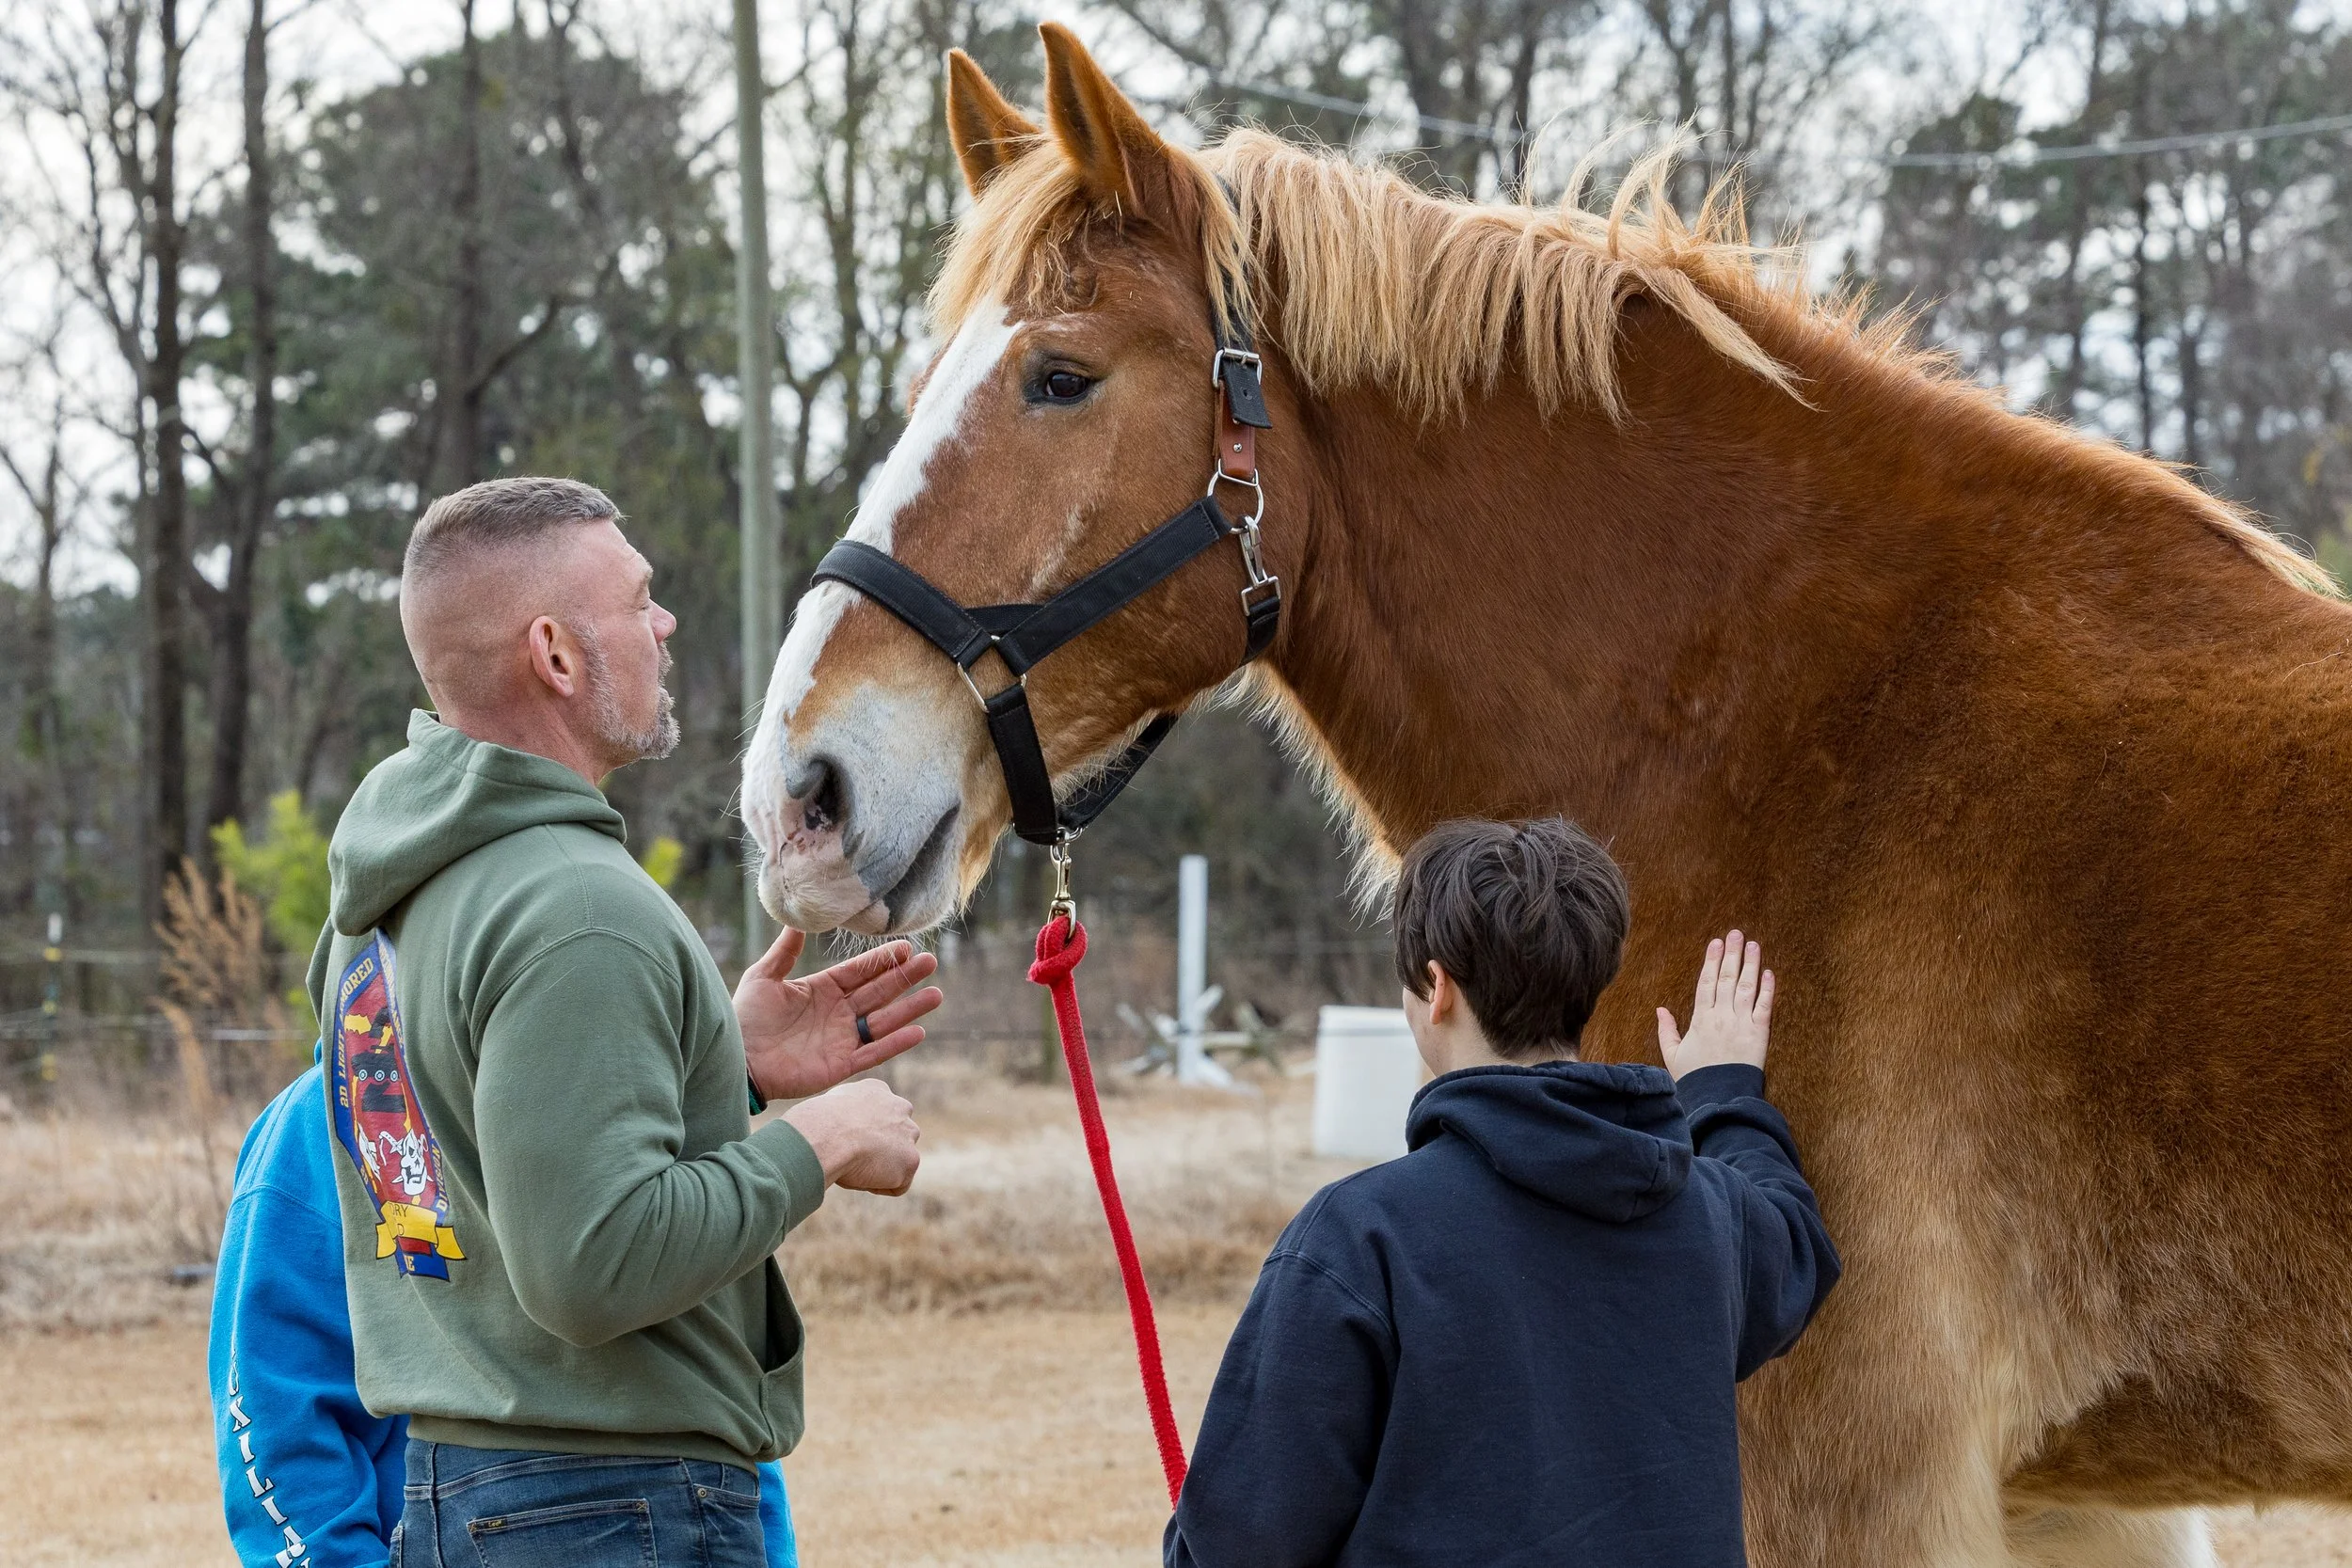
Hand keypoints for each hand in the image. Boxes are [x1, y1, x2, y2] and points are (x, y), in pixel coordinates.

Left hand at [737, 928, 942, 1101]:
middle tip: (931, 962)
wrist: (735, 1059)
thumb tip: (796, 920)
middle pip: (878, 993)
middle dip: (904, 978)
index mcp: (821, 991)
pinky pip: (873, 1053)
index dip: (881, 960)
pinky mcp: (840, 1066)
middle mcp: (837, 1014)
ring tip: (936, 995)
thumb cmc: (744, 1018)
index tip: (905, 946)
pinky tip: (918, 1032)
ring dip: (909, 1009)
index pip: (859, 972)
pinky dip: (895, 1044)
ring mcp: (841, 1040)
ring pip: (883, 1022)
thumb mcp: (763, 978)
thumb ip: (784, 952)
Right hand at [783, 1078, 920, 1194]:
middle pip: (895, 1136)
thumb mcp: (829, 1108)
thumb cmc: (816, 1124)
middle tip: (850, 1158)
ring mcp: (908, 1134)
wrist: (827, 1135)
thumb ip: (844, 1114)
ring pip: (898, 1160)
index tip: (845, 1142)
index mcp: (877, 1090)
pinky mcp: (911, 1160)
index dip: (862, 1134)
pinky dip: (879, 1187)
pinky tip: (860, 1177)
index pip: (879, 1115)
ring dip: (879, 1168)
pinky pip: (898, 1185)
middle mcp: (900, 1107)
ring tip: (853, 1166)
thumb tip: (840, 1131)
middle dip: (879, 1150)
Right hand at [1656, 930, 1773, 1081]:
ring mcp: (1741, 1024)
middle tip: (1736, 933)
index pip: (1706, 983)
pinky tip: (1769, 973)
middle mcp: (1721, 1017)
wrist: (1719, 1098)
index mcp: (1700, 1019)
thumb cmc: (1695, 1079)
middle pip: (1726, 978)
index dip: (1711, 960)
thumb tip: (1660, 1009)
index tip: (1715, 942)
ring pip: (1746, 987)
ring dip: (1750, 964)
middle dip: (1731, 954)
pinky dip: (1767, 989)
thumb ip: (1667, 1031)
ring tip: (1753, 944)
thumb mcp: (1672, 1055)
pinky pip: (1764, 1007)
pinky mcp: (1758, 1035)